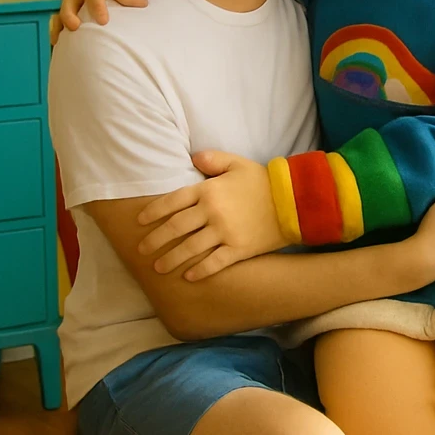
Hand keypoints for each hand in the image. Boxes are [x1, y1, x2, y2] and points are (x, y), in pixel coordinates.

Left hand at [135, 150, 287, 280]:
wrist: (294, 202)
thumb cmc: (263, 181)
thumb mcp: (238, 163)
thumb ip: (213, 159)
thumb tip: (193, 158)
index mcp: (208, 189)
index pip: (172, 201)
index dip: (153, 212)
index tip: (139, 221)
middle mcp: (212, 212)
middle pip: (175, 228)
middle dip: (155, 240)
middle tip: (141, 249)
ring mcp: (225, 232)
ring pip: (190, 248)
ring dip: (171, 259)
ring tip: (158, 267)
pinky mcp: (238, 249)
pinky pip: (214, 263)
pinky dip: (199, 271)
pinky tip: (188, 277)